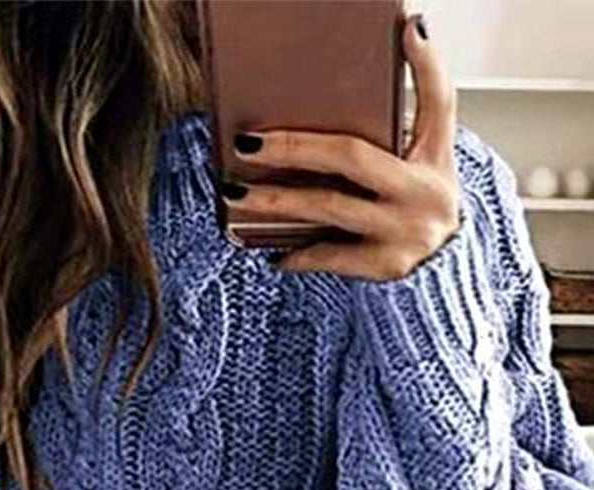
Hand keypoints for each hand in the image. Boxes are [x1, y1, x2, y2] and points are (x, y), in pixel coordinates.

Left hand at [224, 12, 460, 280]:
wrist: (447, 263)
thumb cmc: (424, 195)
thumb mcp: (432, 150)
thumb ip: (422, 98)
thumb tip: (410, 29)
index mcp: (435, 156)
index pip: (439, 101)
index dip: (426, 65)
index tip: (409, 28)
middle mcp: (423, 193)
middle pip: (352, 157)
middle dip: (295, 147)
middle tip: (246, 142)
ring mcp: (403, 233)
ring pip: (329, 208)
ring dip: (278, 200)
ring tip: (236, 192)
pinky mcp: (384, 266)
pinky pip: (331, 256)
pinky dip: (298, 253)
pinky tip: (270, 250)